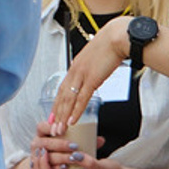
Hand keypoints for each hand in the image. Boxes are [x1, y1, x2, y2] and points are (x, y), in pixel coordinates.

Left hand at [32, 141, 120, 168]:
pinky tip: (46, 157)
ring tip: (41, 152)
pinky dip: (43, 168)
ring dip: (38, 167)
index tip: (44, 149)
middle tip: (40, 149)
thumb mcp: (101, 165)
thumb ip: (88, 161)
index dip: (42, 163)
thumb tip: (74, 154)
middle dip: (37, 164)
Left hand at [45, 20, 132, 138]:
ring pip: (69, 100)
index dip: (57, 103)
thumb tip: (92, 76)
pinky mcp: (92, 79)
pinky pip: (81, 99)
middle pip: (62, 96)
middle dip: (56, 114)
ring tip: (59, 130)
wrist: (117, 38)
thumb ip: (91, 68)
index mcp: (75, 66)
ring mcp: (82, 75)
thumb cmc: (110, 47)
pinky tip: (72, 121)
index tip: (53, 115)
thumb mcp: (96, 59)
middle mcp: (75, 71)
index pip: (63, 88)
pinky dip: (76, 111)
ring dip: (63, 116)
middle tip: (52, 127)